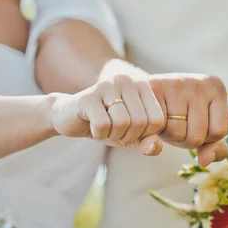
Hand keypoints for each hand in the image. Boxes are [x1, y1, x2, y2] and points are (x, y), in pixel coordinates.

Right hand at [51, 74, 165, 155]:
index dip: (145, 135)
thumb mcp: (131, 136)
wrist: (69, 118)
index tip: (131, 133)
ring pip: (122, 123)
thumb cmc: (106, 125)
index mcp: (142, 86)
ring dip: (113, 136)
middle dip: (128, 137)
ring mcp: (106, 85)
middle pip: (141, 122)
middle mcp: (126, 80)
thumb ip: (148, 143)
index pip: (157, 120)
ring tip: (105, 130)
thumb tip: (153, 147)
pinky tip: (93, 128)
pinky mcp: (88, 97)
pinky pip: (103, 125)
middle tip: (115, 133)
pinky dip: (99, 134)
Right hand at [147, 74, 227, 164]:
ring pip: (178, 134)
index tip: (194, 124)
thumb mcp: (200, 128)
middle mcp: (199, 82)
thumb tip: (204, 161)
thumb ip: (213, 147)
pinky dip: (154, 132)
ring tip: (165, 121)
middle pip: (198, 136)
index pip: (220, 131)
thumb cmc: (176, 113)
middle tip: (175, 123)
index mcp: (216, 87)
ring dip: (169, 136)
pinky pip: (159, 128)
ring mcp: (177, 84)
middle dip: (185, 139)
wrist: (141, 94)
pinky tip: (153, 119)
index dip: (205, 138)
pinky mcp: (154, 89)